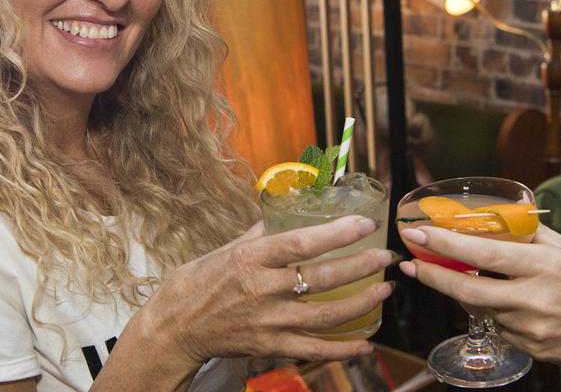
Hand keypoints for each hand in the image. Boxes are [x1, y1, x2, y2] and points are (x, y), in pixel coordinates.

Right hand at [136, 215, 395, 366]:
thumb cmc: (197, 282)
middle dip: (362, 267)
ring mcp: (269, 321)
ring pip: (327, 314)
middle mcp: (263, 289)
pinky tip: (366, 343)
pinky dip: (343, 349)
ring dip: (362, 303)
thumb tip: (285, 211)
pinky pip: (314, 349)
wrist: (174, 328)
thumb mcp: (226, 248)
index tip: (366, 224)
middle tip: (386, 257)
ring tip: (385, 291)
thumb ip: (260, 233)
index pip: (302, 242)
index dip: (338, 233)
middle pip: (323, 277)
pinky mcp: (270, 346)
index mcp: (251, 258)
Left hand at [398, 225, 560, 387]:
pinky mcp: (531, 349)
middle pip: (467, 289)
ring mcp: (532, 329)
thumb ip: (535, 235)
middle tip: (408, 261)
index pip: (483, 253)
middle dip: (431, 275)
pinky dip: (487, 308)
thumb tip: (503, 215)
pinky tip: (493, 296)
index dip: (445, 244)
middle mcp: (536, 299)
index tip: (418, 233)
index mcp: (547, 266)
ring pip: (478, 308)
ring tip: (444, 272)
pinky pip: (497, 325)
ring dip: (458, 290)